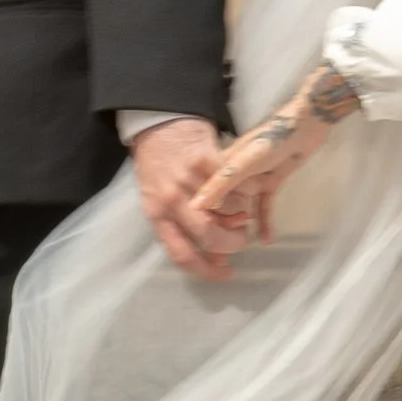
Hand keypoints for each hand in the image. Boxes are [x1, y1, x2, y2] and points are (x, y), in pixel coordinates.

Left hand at [129, 117, 232, 281]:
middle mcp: (169, 200)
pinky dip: (245, 194)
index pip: (182, 255)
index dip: (207, 271)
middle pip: (208, 235)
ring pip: (227, 212)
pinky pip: (233, 186)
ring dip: (242, 217)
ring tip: (242, 213)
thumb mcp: (164, 202)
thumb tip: (217, 259)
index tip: (226, 275)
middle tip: (241, 240)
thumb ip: (186, 229)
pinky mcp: (204, 159)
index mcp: (156, 216)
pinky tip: (245, 193)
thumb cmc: (160, 167)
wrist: (159, 125)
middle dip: (232, 243)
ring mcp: (187, 179)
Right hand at [183, 63, 361, 274]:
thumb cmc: (273, 138)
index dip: (202, 218)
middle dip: (221, 228)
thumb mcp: (243, 163)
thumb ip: (220, 184)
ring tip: (241, 247)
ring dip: (241, 227)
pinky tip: (266, 239)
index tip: (203, 241)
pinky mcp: (270, 181)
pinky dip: (265, 222)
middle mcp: (232, 174)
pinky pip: (264, 206)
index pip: (204, 197)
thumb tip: (196, 207)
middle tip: (222, 254)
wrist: (307, 122)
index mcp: (219, 165)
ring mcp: (252, 178)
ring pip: (242, 208)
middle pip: (221, 205)